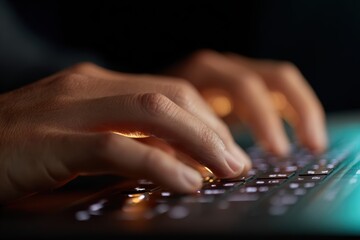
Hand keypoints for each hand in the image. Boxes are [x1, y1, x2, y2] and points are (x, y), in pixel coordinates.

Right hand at [0, 63, 250, 203]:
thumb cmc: (23, 150)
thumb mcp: (84, 139)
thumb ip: (127, 142)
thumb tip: (176, 160)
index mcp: (98, 84)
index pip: (170, 91)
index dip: (206, 120)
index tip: (228, 149)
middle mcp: (89, 87)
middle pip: (170, 96)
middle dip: (211, 129)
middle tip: (237, 162)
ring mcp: (69, 108)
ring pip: (153, 112)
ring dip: (198, 141)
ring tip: (227, 170)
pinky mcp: (53, 139)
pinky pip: (118, 146)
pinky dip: (158, 164)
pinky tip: (187, 182)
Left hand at [166, 49, 326, 155]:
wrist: (153, 98)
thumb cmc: (157, 118)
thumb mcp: (164, 128)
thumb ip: (183, 145)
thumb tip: (205, 174)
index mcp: (202, 72)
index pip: (243, 87)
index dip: (262, 119)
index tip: (274, 153)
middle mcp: (223, 67)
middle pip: (269, 79)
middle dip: (287, 115)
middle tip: (288, 153)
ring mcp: (236, 72)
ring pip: (281, 80)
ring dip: (302, 111)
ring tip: (313, 144)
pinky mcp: (245, 82)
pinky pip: (280, 90)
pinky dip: (296, 111)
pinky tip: (304, 136)